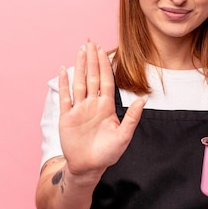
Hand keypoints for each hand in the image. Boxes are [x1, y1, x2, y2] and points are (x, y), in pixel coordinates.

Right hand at [58, 41, 145, 175]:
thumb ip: (132, 118)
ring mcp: (79, 109)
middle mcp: (93, 104)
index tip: (103, 50)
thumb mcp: (123, 136)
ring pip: (80, 83)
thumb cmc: (108, 153)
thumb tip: (143, 100)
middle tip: (90, 42)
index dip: (105, 65)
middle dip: (92, 59)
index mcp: (106, 107)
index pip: (106, 81)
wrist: (88, 167)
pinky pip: (65, 97)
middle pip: (93, 77)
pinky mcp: (67, 117)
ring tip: (80, 50)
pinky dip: (64, 83)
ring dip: (80, 66)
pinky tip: (64, 70)